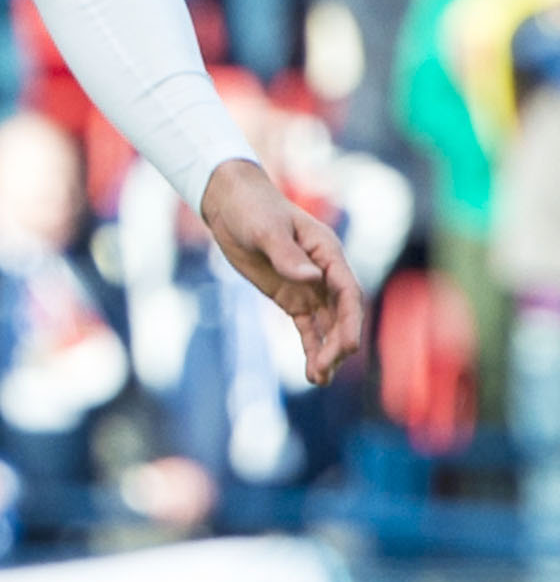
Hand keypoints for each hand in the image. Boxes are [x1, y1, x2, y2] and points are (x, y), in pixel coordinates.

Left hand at [199, 158, 365, 384]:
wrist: (230, 203)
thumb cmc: (252, 208)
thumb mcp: (265, 229)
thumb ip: (287, 255)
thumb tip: (312, 279)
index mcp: (327, 253)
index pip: (348, 292)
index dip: (351, 320)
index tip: (348, 346)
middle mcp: (325, 273)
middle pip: (341, 314)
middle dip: (338, 342)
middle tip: (325, 368)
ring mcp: (310, 287)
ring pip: (327, 325)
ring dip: (327, 351)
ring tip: (318, 378)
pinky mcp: (292, 297)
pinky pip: (308, 326)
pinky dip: (312, 347)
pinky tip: (312, 372)